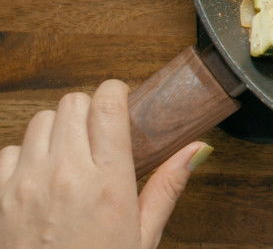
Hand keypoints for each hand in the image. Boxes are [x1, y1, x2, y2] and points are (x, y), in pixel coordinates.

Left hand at [0, 80, 209, 248]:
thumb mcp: (144, 234)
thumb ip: (168, 186)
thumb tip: (198, 149)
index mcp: (108, 183)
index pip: (107, 105)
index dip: (115, 92)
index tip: (120, 100)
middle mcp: (66, 175)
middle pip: (73, 103)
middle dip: (88, 110)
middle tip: (98, 131)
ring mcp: (29, 184)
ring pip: (41, 120)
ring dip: (58, 129)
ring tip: (70, 153)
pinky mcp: (0, 196)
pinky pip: (10, 150)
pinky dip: (26, 155)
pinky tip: (42, 175)